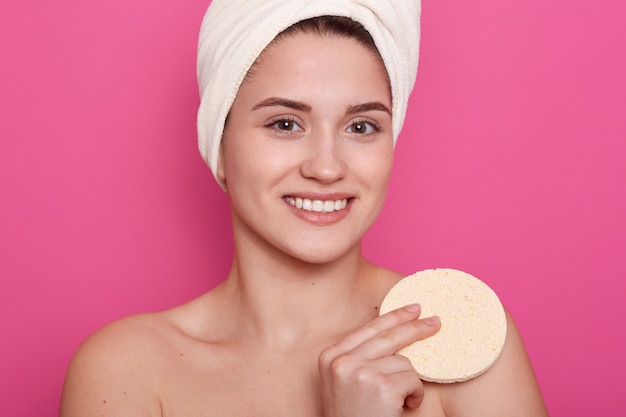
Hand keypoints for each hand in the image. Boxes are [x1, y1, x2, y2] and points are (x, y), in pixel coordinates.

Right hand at [318, 304, 440, 416]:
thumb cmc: (352, 416)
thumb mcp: (343, 381)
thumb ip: (359, 357)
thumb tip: (395, 333)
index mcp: (330, 356)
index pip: (368, 329)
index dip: (394, 317)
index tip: (413, 309)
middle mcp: (342, 360)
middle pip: (388, 336)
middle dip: (415, 328)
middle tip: (436, 322)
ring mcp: (360, 372)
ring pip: (403, 362)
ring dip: (409, 382)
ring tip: (399, 401)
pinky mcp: (381, 387)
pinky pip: (413, 380)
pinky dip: (415, 395)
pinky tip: (403, 407)